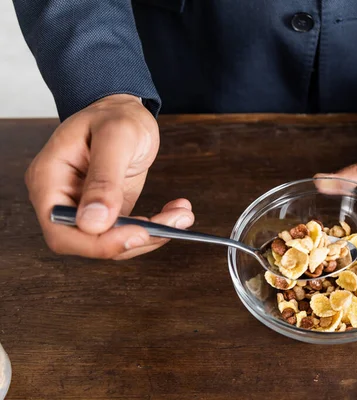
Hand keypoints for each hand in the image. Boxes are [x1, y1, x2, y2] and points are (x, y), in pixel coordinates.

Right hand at [25, 94, 194, 258]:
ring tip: (183, 215)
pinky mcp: (107, 211)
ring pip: (114, 242)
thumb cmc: (114, 115)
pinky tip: (177, 212)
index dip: (98, 243)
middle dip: (132, 240)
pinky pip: (128, 232)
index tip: (138, 234)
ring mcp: (84, 207)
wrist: (123, 110)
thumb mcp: (115, 138)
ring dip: (151, 235)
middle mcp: (61, 199)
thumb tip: (92, 223)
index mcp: (48, 180)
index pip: (62, 232)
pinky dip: (155, 227)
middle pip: (88, 243)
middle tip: (171, 226)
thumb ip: (104, 179)